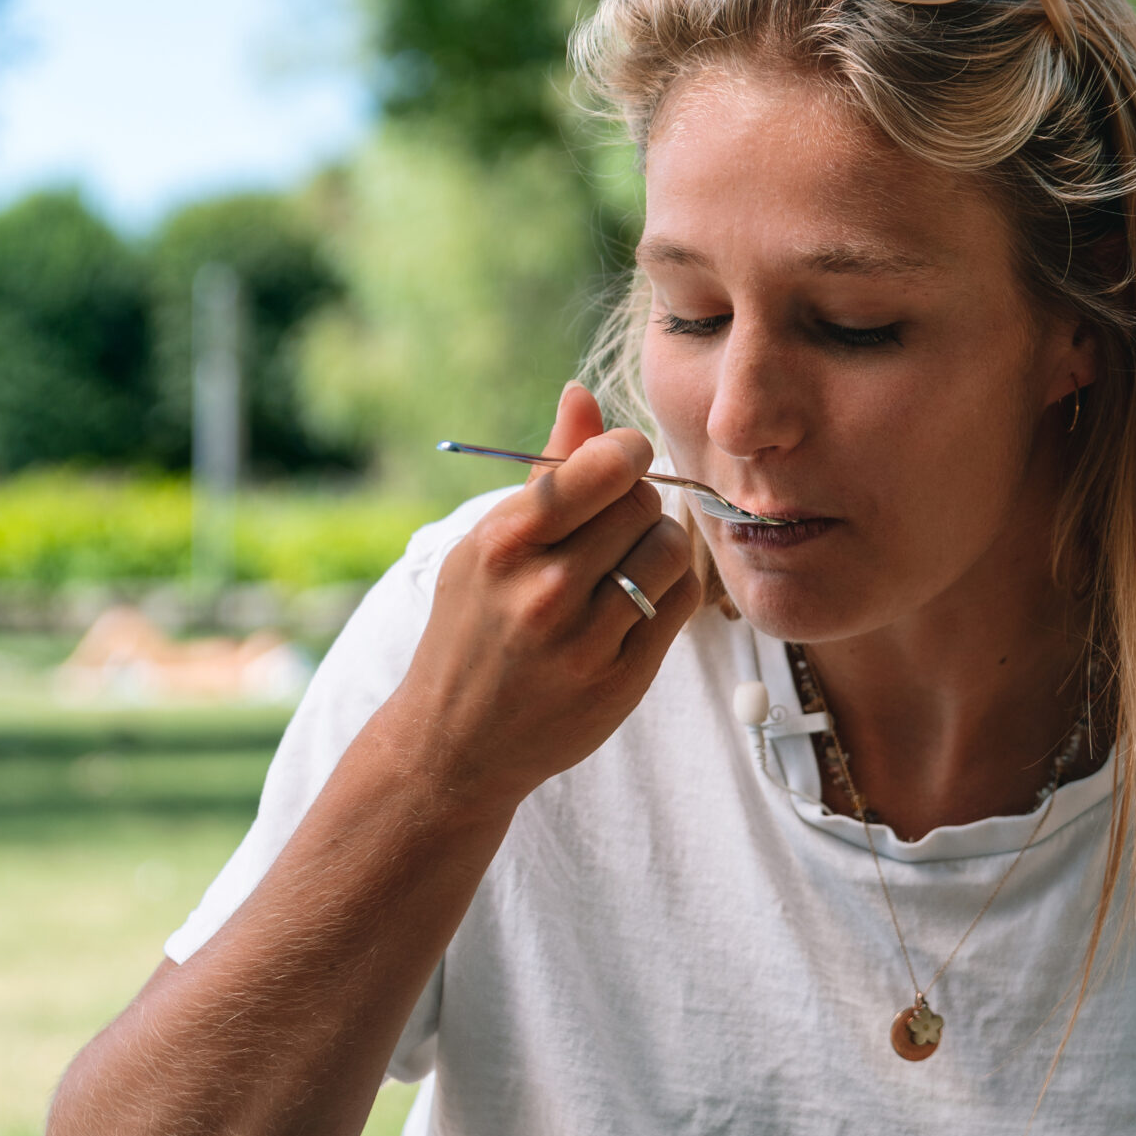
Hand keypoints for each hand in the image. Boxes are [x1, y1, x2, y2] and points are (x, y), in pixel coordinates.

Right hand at [393, 383, 699, 809]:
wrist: (455, 742)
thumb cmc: (472, 628)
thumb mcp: (488, 546)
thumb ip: (545, 472)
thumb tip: (583, 393)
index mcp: (503, 544)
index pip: (602, 467)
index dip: (628, 453)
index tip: (623, 461)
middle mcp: (544, 590)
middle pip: (641, 503)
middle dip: (638, 501)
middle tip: (617, 522)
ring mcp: (585, 640)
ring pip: (671, 549)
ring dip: (660, 544)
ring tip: (628, 560)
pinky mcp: (621, 679)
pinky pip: (680, 602)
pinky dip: (671, 588)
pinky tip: (640, 596)